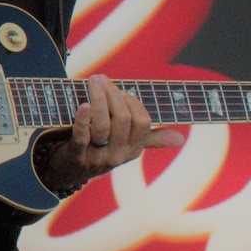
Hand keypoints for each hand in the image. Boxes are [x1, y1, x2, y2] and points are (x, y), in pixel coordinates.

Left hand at [41, 74, 184, 188]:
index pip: (143, 122)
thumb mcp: (127, 146)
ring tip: (93, 81)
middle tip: (101, 78)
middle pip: (122, 119)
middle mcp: (118, 155)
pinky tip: (83, 104)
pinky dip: (82, 119)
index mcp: (133, 149)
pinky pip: (81, 136)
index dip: (133, 103)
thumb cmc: (101, 149)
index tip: (121, 91)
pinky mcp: (76, 155)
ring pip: (102, 125)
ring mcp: (97, 156)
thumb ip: (151, 139)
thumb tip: (180, 139)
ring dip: (98, 99)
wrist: (70, 172)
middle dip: (113, 94)